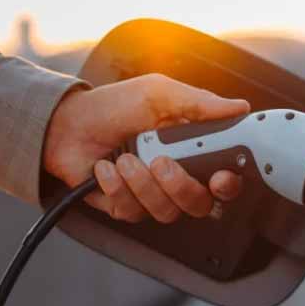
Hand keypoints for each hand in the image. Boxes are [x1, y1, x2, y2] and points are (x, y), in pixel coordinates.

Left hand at [43, 74, 249, 222]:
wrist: (66, 124)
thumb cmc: (112, 106)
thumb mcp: (158, 94)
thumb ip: (199, 103)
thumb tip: (238, 107)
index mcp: (191, 149)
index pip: (224, 178)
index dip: (228, 184)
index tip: (220, 177)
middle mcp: (175, 176)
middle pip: (200, 204)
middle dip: (180, 186)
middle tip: (161, 162)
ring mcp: (150, 194)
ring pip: (166, 211)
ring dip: (142, 184)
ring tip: (124, 158)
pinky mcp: (125, 207)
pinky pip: (132, 211)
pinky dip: (116, 187)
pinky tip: (105, 168)